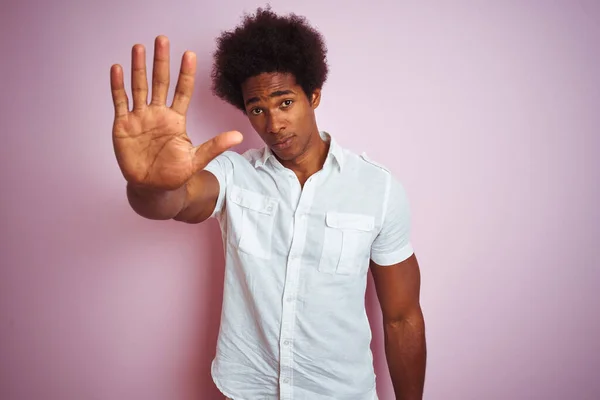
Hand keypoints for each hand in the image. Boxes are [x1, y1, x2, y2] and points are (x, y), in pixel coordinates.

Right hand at [110, 35, 242, 189]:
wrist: (152, 188)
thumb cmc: (174, 174)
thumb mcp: (196, 159)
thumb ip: (215, 146)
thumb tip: (239, 136)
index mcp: (176, 120)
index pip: (182, 91)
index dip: (185, 73)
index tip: (189, 54)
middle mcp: (158, 114)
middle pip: (160, 82)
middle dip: (161, 62)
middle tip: (162, 39)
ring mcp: (140, 118)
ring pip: (139, 87)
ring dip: (138, 68)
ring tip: (139, 47)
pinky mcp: (123, 125)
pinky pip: (120, 102)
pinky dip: (118, 86)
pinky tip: (118, 69)